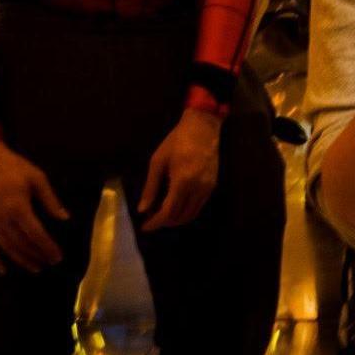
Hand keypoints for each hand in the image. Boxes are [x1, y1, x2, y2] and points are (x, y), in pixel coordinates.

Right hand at [0, 137, 69, 274]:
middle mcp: (3, 219)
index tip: (58, 256)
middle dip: (38, 255)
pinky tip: (3, 271)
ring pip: (7, 248)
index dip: (48, 247)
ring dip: (22, 260)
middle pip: (22, 244)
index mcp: (18, 208)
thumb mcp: (37, 178)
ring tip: (35, 268)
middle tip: (50, 262)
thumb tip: (65, 218)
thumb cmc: (13, 167)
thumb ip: (51, 200)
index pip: (36, 234)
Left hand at [136, 108, 220, 231]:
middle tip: (151, 219)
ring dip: (176, 219)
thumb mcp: (158, 161)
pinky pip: (199, 206)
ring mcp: (207, 188)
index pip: (168, 212)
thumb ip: (151, 187)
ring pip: (192, 214)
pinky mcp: (212, 186)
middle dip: (165, 222)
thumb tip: (142, 210)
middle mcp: (197, 188)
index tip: (145, 226)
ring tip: (162, 214)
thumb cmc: (176, 141)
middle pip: (181, 217)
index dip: (156, 222)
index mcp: (182, 182)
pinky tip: (176, 205)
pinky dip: (187, 211)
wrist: (202, 128)